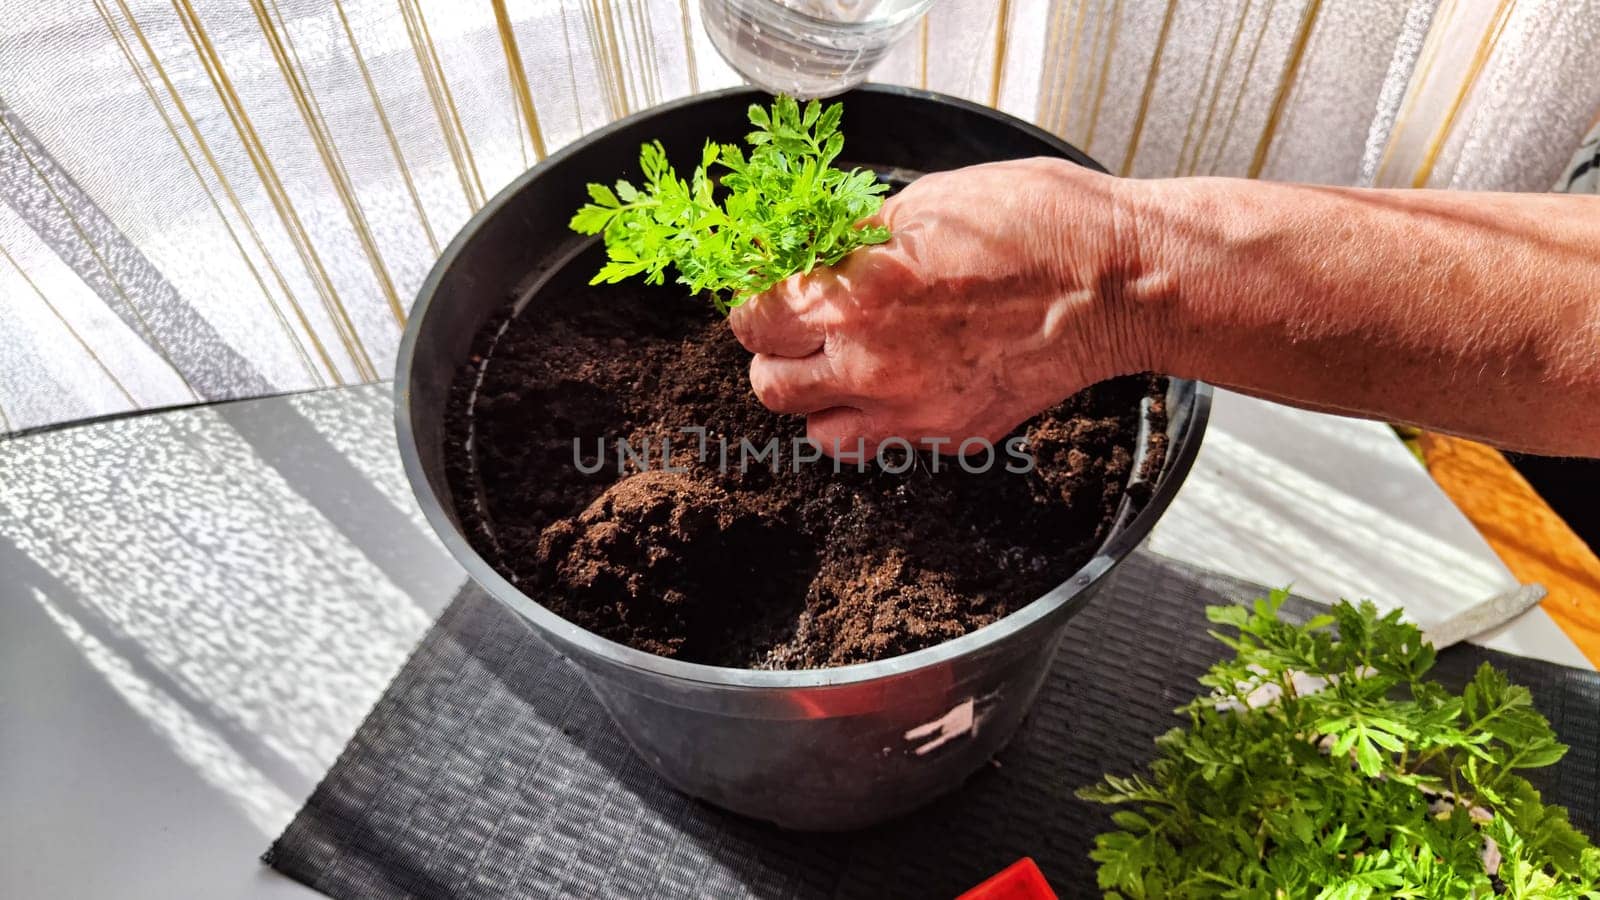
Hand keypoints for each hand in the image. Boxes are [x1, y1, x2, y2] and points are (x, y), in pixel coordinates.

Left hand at [728, 157, 1146, 456]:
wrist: (1116, 282)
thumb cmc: (1034, 226)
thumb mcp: (926, 202)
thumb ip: (856, 239)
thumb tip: (810, 251)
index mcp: (853, 298)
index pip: (755, 321)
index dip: (756, 302)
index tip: (768, 292)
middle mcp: (870, 366)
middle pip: (769, 384)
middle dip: (776, 353)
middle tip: (800, 327)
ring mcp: (910, 411)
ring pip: (816, 429)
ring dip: (819, 397)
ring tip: (845, 362)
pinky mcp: (951, 435)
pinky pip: (882, 442)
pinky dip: (876, 418)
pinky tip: (900, 380)